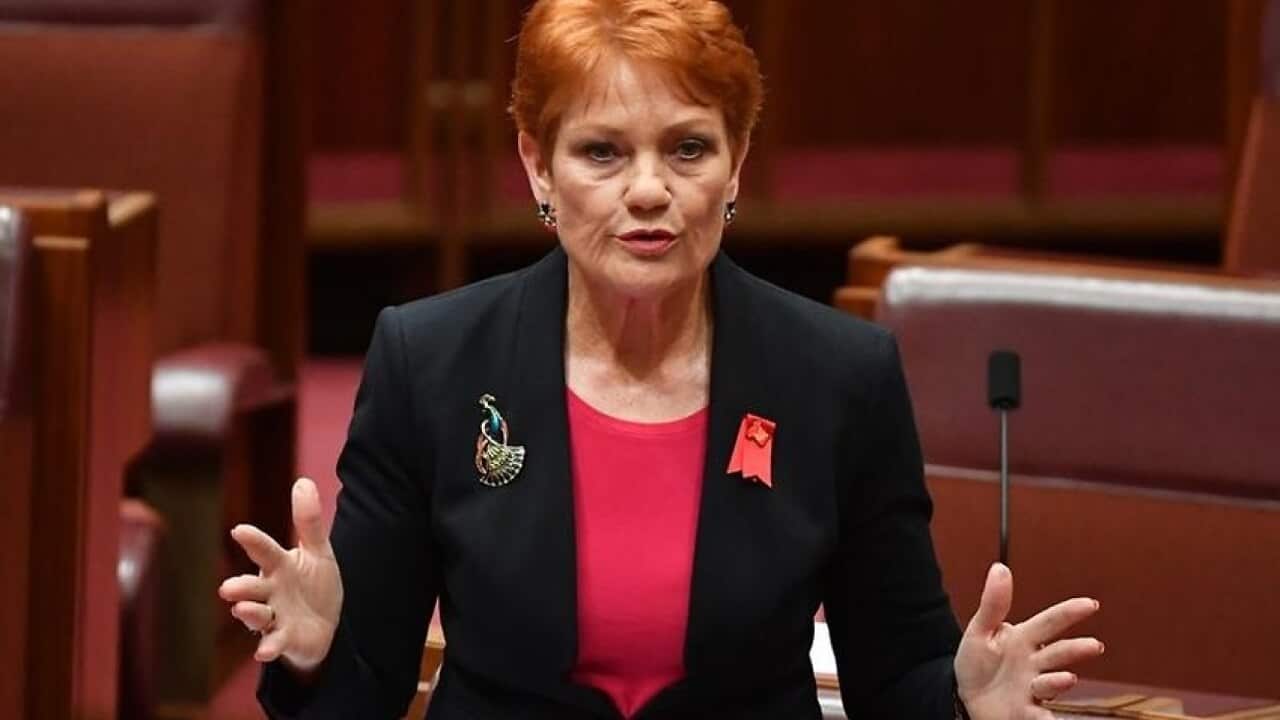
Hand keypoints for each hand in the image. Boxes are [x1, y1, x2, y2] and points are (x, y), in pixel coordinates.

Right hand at [218, 477, 343, 672]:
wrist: (324, 624)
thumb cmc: (313, 585)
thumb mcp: (317, 552)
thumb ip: (308, 521)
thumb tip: (303, 481)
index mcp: (279, 566)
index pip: (265, 551)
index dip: (254, 541)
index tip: (240, 530)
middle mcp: (271, 591)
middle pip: (253, 587)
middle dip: (241, 586)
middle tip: (227, 587)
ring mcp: (275, 616)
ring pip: (257, 615)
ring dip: (249, 613)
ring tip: (242, 608)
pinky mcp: (284, 639)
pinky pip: (274, 643)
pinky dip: (268, 647)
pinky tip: (263, 651)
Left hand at [954, 563, 1104, 719]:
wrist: (963, 697)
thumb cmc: (977, 663)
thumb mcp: (980, 630)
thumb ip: (993, 603)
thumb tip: (1000, 568)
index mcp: (1023, 640)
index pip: (1049, 622)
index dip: (1069, 613)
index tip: (1090, 604)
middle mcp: (1033, 664)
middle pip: (1057, 653)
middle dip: (1074, 649)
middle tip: (1093, 646)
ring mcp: (1032, 689)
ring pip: (1051, 684)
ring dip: (1059, 681)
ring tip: (1066, 678)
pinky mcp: (1026, 712)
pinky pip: (1040, 716)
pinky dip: (1046, 719)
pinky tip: (1047, 718)